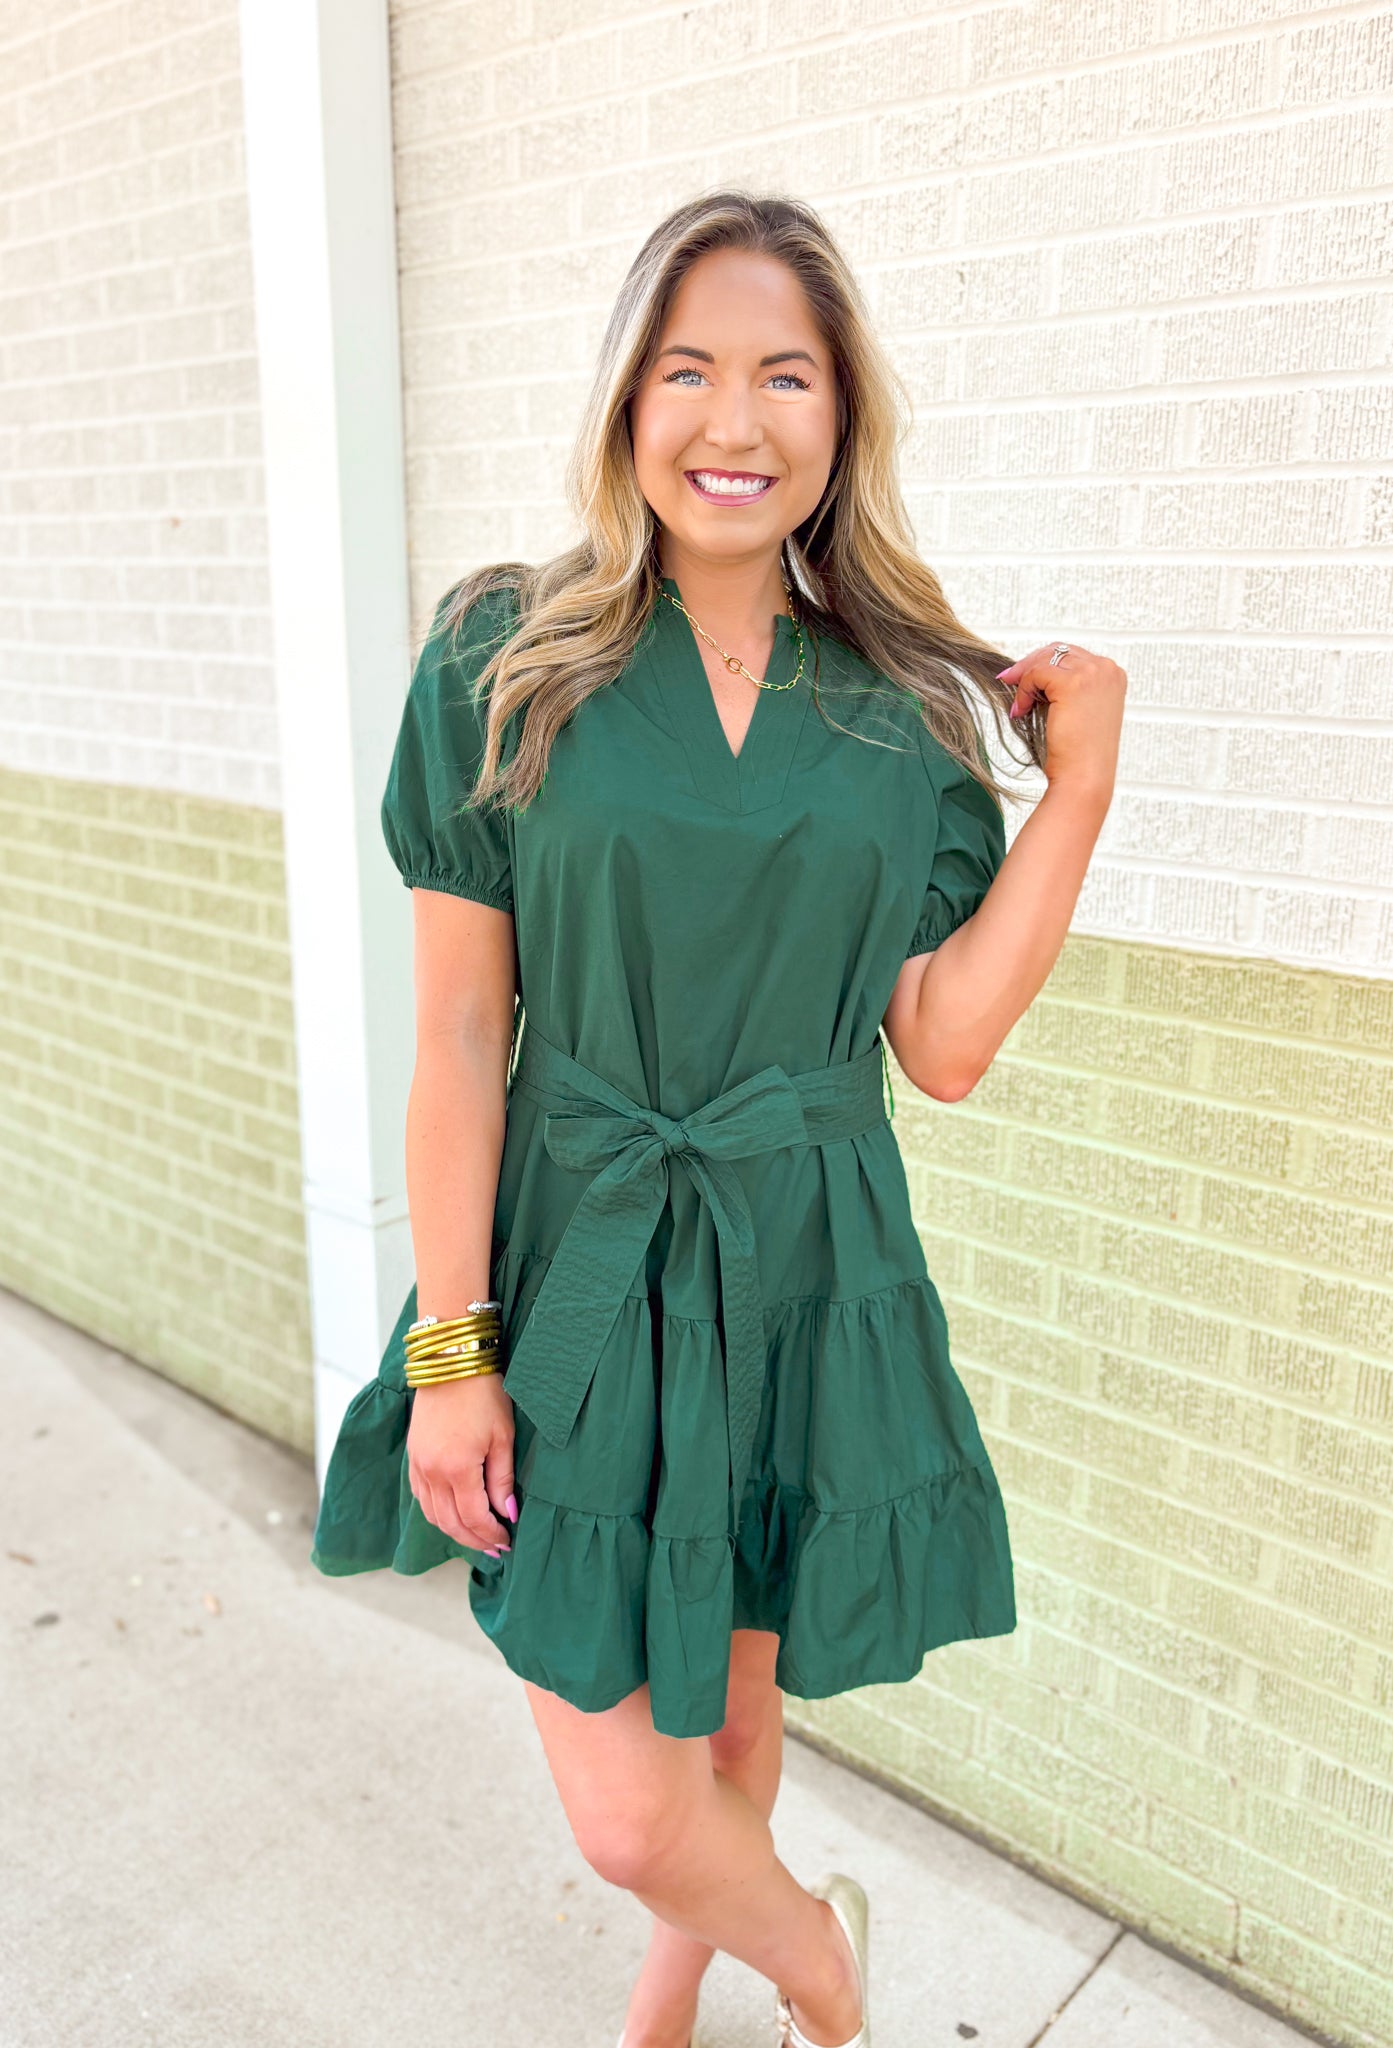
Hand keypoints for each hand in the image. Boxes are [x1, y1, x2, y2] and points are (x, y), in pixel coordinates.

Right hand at [407, 1371, 516, 1555]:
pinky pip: (421, 1497)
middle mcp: (432, 1472)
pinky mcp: (413, 1456)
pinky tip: (452, 1514)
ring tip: (476, 1536)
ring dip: (454, 1531)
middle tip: (494, 1548)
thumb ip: (502, 1479)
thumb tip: (507, 1513)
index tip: (507, 1541)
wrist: (450, 1362)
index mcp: (457, 1469)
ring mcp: (418, 1465)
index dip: (491, 1534)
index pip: (474, 1518)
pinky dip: (437, 1513)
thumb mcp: (502, 1436)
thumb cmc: (483, 1394)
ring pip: (432, 1515)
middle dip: (474, 1540)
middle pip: (451, 1523)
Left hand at [997, 639, 1125, 799]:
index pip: (1072, 654)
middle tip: (1009, 680)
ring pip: (1045, 660)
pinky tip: (1020, 711)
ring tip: (1019, 705)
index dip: (1044, 664)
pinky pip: (1035, 674)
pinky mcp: (1072, 683)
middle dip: (1029, 665)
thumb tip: (1034, 671)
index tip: (1023, 679)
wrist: (1084, 777)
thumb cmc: (1080, 753)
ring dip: (1025, 679)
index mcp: (1113, 675)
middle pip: (1057, 650)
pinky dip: (1023, 691)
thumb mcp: (1081, 711)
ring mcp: (1092, 673)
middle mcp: (1107, 669)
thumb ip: (1069, 688)